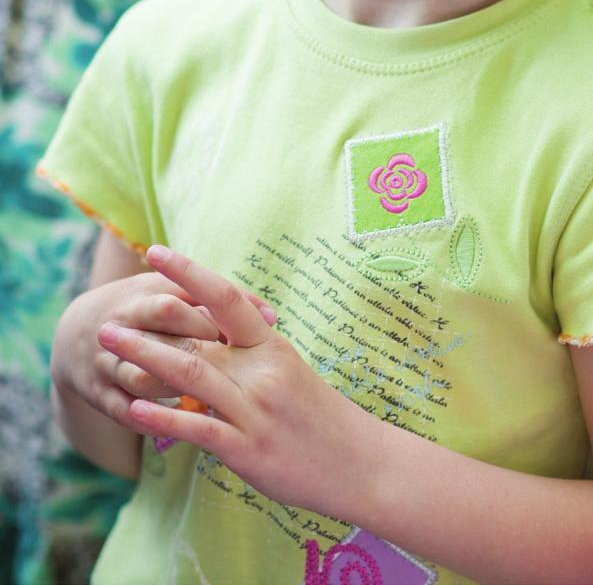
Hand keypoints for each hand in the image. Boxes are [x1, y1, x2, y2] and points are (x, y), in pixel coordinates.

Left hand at [98, 246, 379, 518]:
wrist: (361, 462)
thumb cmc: (322, 417)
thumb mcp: (291, 372)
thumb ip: (253, 354)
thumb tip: (215, 335)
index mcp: (272, 345)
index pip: (225, 297)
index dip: (188, 272)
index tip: (156, 253)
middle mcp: (262, 370)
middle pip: (198, 335)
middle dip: (148, 325)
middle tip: (108, 316)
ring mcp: (255, 409)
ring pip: (192, 373)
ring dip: (143, 357)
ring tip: (107, 347)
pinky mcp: (248, 449)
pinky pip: (198, 428)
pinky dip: (162, 416)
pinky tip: (133, 409)